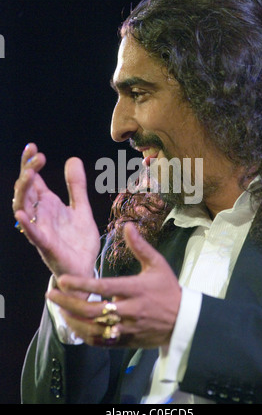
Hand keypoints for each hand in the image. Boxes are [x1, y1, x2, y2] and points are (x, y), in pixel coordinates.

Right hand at [13, 143, 99, 278]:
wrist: (86, 268)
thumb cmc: (78, 241)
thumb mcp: (81, 208)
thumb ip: (77, 186)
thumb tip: (73, 159)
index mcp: (48, 205)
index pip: (34, 181)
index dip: (30, 164)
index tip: (32, 147)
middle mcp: (40, 215)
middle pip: (26, 190)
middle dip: (27, 172)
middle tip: (36, 156)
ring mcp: (41, 230)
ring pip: (24, 209)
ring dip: (24, 192)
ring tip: (29, 174)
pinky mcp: (47, 246)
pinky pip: (33, 235)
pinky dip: (27, 225)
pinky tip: (22, 215)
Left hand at [47, 222, 181, 347]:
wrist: (182, 320)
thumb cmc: (168, 289)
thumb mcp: (157, 264)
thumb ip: (140, 246)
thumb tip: (127, 225)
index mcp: (136, 290)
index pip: (104, 287)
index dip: (81, 284)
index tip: (62, 280)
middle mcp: (130, 310)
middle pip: (93, 311)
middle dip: (68, 303)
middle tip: (51, 295)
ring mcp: (127, 328)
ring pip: (93, 329)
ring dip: (73, 320)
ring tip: (59, 309)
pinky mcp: (126, 341)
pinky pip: (100, 342)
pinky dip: (84, 335)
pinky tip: (74, 324)